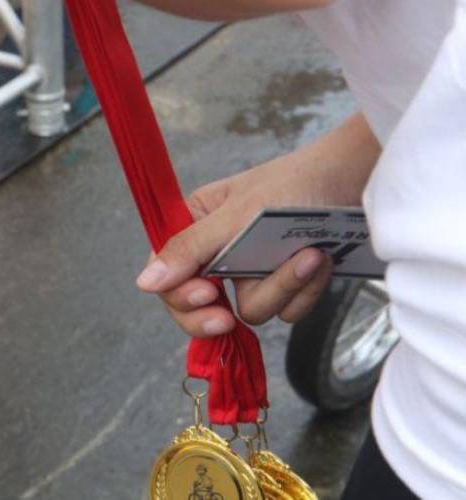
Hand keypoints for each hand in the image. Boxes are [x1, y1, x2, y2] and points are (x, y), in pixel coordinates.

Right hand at [136, 114, 379, 336]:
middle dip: (222, 310)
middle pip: (201, 304)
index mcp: (196, 224)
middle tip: (228, 318)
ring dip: (283, 286)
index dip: (180, 295)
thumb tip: (144, 283)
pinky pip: (287, 310)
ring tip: (309, 255)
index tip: (206, 298)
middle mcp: (220, 250)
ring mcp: (254, 269)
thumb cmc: (294, 185)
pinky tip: (321, 261)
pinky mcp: (288, 283)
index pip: (169, 274)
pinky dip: (306, 290)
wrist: (357, 182)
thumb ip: (189, 251)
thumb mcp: (236, 217)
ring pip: (252, 309)